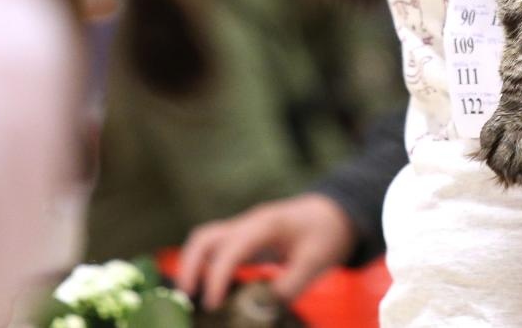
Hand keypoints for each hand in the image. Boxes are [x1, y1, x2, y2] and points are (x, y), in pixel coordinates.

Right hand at [175, 193, 356, 310]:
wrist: (334, 213)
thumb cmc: (326, 233)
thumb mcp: (316, 262)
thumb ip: (289, 286)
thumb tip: (261, 309)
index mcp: (265, 225)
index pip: (232, 248)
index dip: (218, 276)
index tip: (212, 304)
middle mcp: (248, 222)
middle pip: (205, 237)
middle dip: (190, 266)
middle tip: (187, 299)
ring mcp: (243, 227)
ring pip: (205, 240)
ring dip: (192, 265)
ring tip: (190, 298)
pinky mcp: (244, 237)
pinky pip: (215, 248)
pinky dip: (204, 266)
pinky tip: (207, 290)